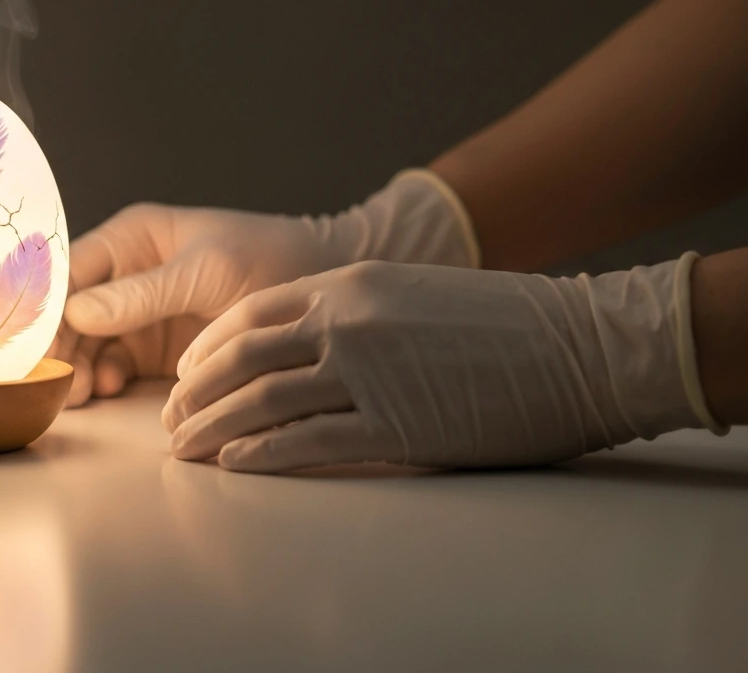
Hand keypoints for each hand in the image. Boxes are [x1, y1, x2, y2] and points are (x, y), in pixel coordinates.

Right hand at [57, 170, 478, 406]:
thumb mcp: (206, 271)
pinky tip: (105, 389)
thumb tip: (77, 312)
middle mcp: (127, 274)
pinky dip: (102, 378)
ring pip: (86, 342)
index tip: (30, 336)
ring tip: (78, 393)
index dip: (45, 302)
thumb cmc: (269, 258)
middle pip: (70, 311)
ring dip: (76, 365)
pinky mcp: (156, 348)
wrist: (322, 284)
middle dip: (58, 344)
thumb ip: (143, 292)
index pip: (69, 268)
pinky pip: (113, 363)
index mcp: (133, 237)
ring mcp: (139, 314)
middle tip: (54, 380)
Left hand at [163, 255, 723, 471]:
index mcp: (349, 285)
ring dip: (213, 427)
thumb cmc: (499, 321)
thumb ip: (348, 311)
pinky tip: (234, 463)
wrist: (579, 346)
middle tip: (169, 421)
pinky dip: (261, 454)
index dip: (207, 349)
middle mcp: (348, 323)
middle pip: (241, 358)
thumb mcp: (409, 293)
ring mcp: (370, 375)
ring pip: (262, 401)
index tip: (185, 376)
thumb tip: (294, 348)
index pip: (249, 315)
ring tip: (185, 449)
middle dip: (194, 392)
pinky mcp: (397, 428)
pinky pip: (308, 444)